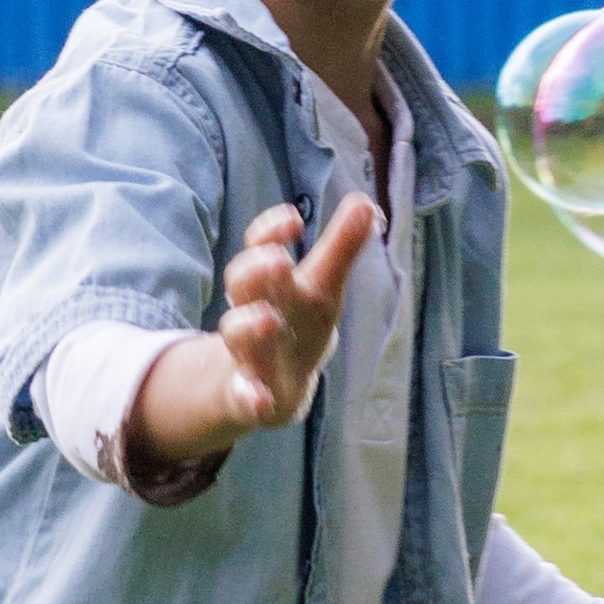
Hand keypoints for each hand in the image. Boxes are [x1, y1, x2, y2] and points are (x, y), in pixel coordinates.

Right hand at [126, 197, 375, 469]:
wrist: (271, 386)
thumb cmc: (298, 324)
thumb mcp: (321, 286)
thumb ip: (341, 247)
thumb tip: (367, 202)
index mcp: (272, 282)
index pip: (261, 245)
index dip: (271, 231)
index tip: (294, 220)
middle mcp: (253, 311)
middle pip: (242, 283)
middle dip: (256, 270)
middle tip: (278, 261)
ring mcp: (247, 354)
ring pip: (237, 335)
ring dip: (249, 326)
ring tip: (267, 320)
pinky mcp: (248, 395)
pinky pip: (243, 396)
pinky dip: (250, 397)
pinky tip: (259, 400)